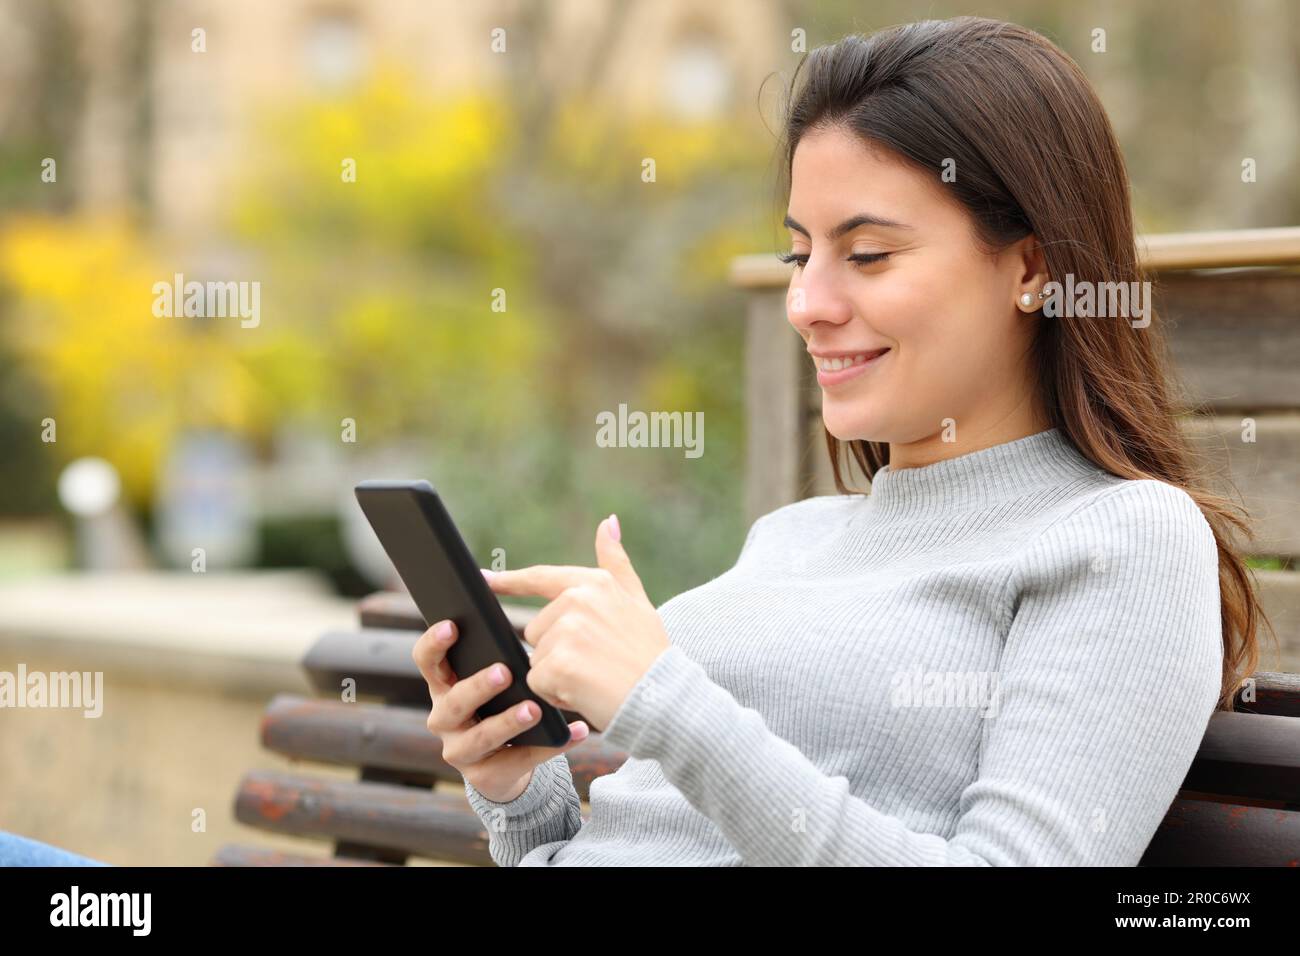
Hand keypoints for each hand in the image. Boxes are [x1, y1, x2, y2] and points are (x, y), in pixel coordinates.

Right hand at [413, 618, 588, 802]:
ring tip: (535, 709)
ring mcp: (459, 751)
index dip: (434, 644)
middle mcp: (443, 719)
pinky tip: (575, 732)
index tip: (452, 625)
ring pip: (482, 737)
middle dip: (478, 686)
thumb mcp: (491, 683)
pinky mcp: (483, 777)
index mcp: (443, 686)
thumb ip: (499, 661)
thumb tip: (533, 640)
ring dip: (509, 722)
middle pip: (454, 702)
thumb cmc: (499, 704)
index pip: (427, 661)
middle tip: (504, 672)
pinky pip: (518, 760)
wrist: (500, 764)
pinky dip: (549, 746)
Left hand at [483, 514, 669, 732]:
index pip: (540, 578)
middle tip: (594, 663)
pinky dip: (555, 693)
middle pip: (536, 630)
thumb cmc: (649, 653)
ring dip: (556, 674)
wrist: (663, 698)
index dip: (509, 580)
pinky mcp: (558, 663)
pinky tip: (584, 691)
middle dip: (556, 651)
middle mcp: (578, 600)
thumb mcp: (637, 600)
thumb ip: (616, 562)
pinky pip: (537, 681)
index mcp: (594, 583)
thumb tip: (608, 521)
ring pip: (536, 658)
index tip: (484, 579)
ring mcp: (567, 630)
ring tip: (592, 678)